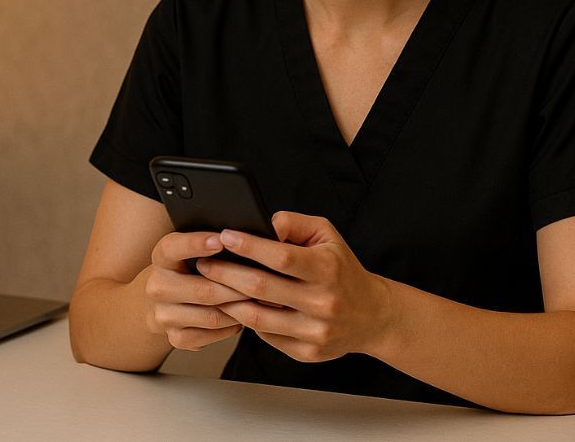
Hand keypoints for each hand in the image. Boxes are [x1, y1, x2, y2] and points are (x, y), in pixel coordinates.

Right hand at [143, 231, 248, 350]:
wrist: (161, 303)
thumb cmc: (186, 270)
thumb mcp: (189, 251)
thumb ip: (210, 243)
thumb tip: (241, 238)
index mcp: (161, 257)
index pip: (173, 247)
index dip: (196, 243)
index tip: (221, 240)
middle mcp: (157, 286)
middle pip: (203, 290)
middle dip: (236, 288)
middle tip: (260, 283)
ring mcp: (163, 315)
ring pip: (211, 316)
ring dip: (238, 310)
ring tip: (256, 302)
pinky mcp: (174, 337)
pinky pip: (210, 335)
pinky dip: (230, 327)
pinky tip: (240, 317)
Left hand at [196, 212, 392, 363]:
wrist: (371, 315)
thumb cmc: (342, 271)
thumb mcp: (327, 236)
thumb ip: (295, 223)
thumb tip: (264, 222)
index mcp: (327, 269)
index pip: (281, 256)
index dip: (249, 246)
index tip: (225, 236)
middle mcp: (322, 302)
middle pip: (261, 288)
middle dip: (226, 273)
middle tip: (204, 263)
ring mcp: (314, 331)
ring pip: (257, 317)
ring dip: (228, 300)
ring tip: (210, 286)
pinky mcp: (307, 352)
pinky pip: (266, 335)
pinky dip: (247, 321)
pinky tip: (235, 307)